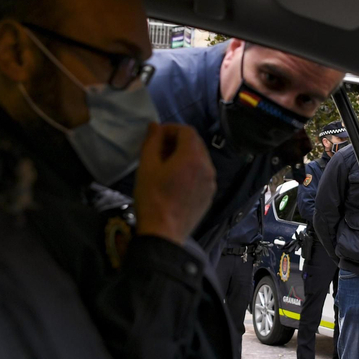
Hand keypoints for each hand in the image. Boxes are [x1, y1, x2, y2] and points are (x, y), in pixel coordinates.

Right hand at [132, 123, 215, 245]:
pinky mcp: (209, 195)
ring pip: (200, 159)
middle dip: (177, 141)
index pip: (186, 131)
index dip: (170, 129)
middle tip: (158, 149)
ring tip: (165, 165)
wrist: (163, 233)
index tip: (155, 137)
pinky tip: (175, 179)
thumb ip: (152, 141)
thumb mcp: (147, 166)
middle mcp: (207, 167)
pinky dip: (190, 169)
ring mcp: (211, 182)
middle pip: (195, 143)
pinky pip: (202, 174)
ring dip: (184, 155)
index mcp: (193, 157)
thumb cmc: (152, 197)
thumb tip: (155, 125)